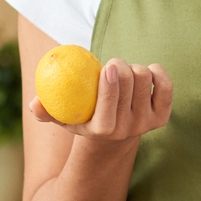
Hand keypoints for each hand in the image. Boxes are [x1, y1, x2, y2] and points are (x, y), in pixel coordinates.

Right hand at [30, 59, 172, 142]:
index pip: (108, 105)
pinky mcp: (162, 117)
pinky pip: (165, 87)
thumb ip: (46, 110)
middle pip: (129, 85)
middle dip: (120, 66)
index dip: (109, 83)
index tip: (106, 65)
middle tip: (113, 63)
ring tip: (124, 72)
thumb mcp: (63, 118)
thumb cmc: (83, 118)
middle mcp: (128, 129)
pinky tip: (148, 70)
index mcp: (103, 130)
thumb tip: (34, 103)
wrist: (113, 137)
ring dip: (135, 68)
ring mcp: (147, 124)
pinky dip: (158, 72)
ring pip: (145, 80)